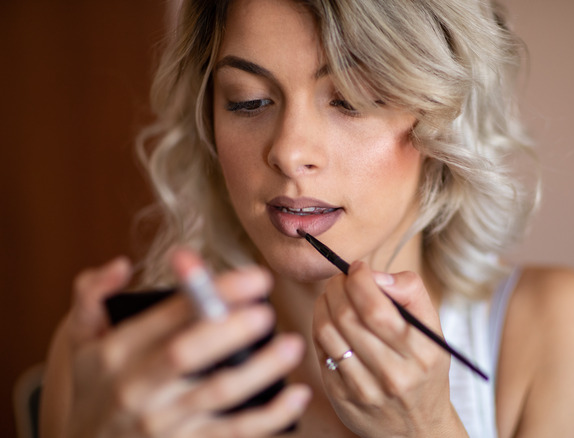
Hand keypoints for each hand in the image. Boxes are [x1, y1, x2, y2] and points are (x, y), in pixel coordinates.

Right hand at [57, 251, 310, 436]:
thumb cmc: (94, 389)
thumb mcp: (81, 343)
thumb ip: (92, 297)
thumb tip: (121, 265)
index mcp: (117, 351)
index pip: (168, 315)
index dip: (211, 292)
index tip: (253, 278)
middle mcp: (137, 387)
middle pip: (187, 354)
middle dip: (229, 331)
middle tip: (266, 312)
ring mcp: (163, 422)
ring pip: (218, 394)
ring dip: (260, 370)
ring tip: (292, 346)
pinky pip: (234, 433)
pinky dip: (270, 416)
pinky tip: (297, 395)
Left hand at [312, 261, 466, 437]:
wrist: (418, 427)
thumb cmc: (423, 368)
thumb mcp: (432, 330)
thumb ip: (411, 292)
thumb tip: (376, 276)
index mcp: (421, 353)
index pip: (376, 308)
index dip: (359, 280)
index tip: (358, 268)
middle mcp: (393, 374)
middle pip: (347, 318)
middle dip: (337, 288)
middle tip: (340, 279)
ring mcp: (365, 389)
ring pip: (328, 333)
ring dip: (323, 305)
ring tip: (331, 296)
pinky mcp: (342, 398)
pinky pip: (321, 352)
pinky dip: (320, 329)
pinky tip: (330, 322)